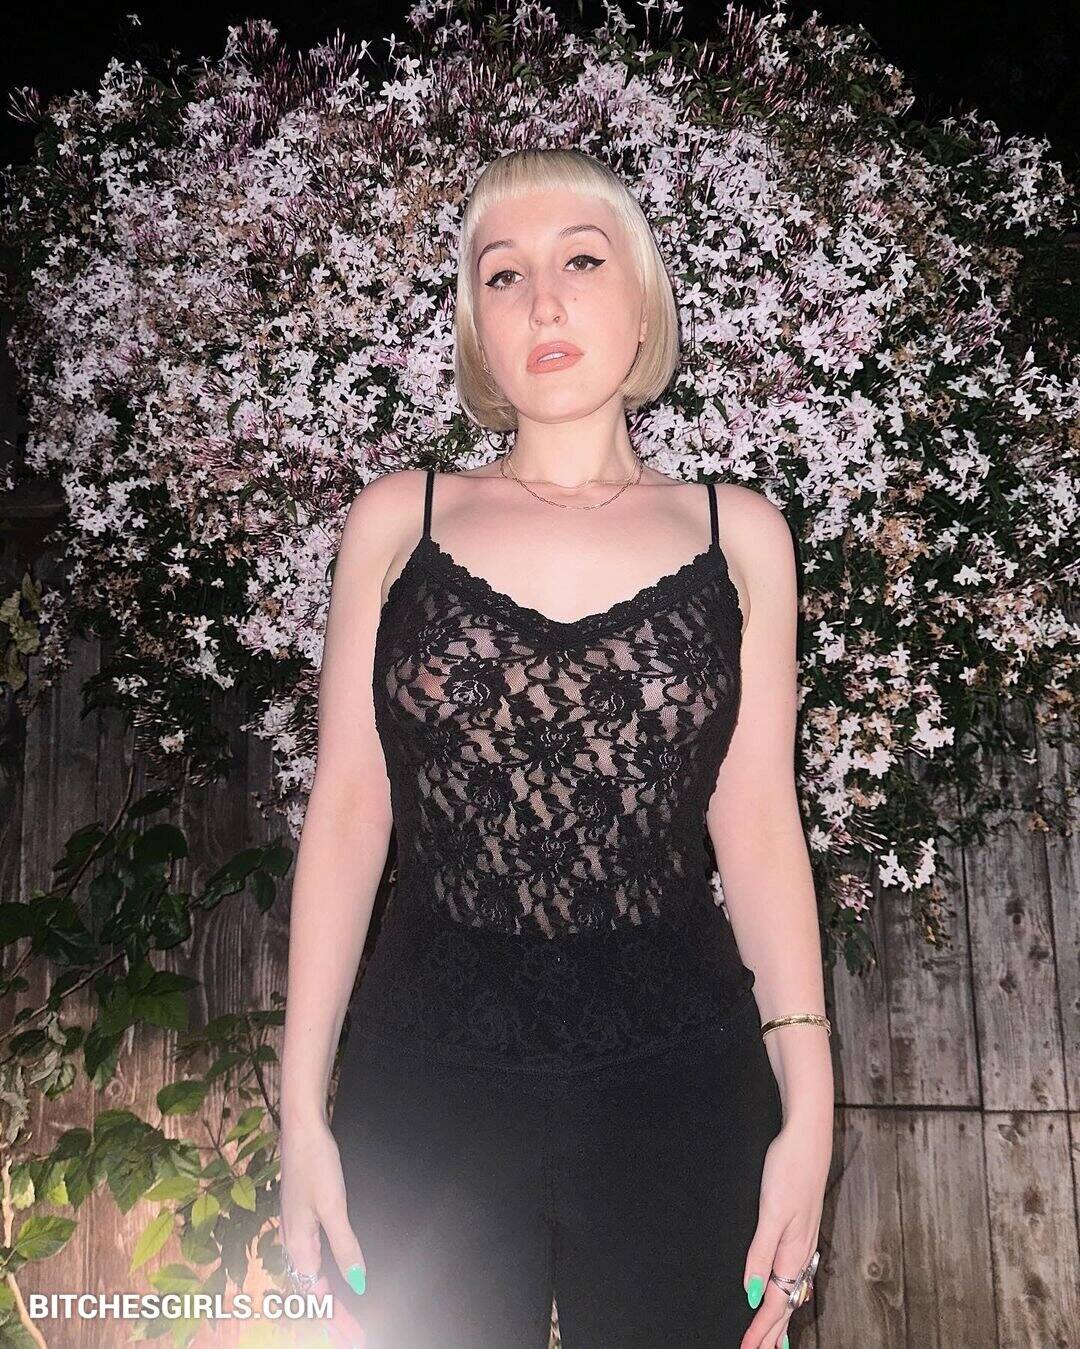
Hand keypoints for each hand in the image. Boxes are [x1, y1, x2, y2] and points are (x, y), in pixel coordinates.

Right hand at [279, 1114, 367, 1347]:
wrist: (301, 1129)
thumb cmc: (316, 1164)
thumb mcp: (334, 1208)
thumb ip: (346, 1247)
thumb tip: (357, 1283)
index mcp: (298, 1246)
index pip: (314, 1295)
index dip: (334, 1318)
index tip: (353, 1335)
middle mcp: (293, 1243)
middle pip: (310, 1290)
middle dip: (330, 1314)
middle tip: (353, 1332)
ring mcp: (296, 1230)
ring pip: (310, 1275)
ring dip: (326, 1297)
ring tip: (343, 1315)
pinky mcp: (302, 1217)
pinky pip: (311, 1258)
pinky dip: (323, 1274)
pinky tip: (332, 1274)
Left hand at [739, 1114, 829, 1348]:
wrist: (807, 1138)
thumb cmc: (788, 1170)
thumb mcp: (770, 1213)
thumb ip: (760, 1254)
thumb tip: (752, 1292)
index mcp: (791, 1252)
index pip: (774, 1302)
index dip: (760, 1329)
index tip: (747, 1348)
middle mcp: (801, 1251)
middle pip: (786, 1302)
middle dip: (773, 1331)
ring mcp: (804, 1239)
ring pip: (793, 1289)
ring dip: (782, 1315)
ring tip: (777, 1339)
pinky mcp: (802, 1226)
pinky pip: (797, 1272)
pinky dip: (791, 1292)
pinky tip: (792, 1292)